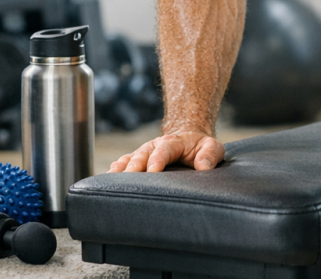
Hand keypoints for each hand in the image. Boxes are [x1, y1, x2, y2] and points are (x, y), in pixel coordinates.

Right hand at [107, 129, 224, 172]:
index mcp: (174, 142)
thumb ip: (210, 155)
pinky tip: (108, 178)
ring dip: (122, 169)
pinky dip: (116, 169)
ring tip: (112, 180)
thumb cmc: (201, 148)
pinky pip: (124, 163)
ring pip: (130, 159)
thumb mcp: (212, 148)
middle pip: (142, 154)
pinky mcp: (138, 161)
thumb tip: (203, 167)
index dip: (158, 159)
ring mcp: (145, 153)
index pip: (164, 149)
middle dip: (135, 166)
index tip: (153, 170)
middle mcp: (155, 146)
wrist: (188, 141)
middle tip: (128, 178)